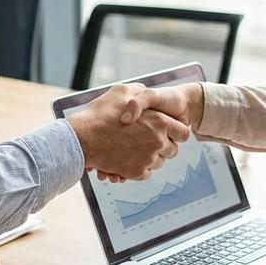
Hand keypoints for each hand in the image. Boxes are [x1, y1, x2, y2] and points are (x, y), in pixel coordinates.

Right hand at [67, 83, 190, 181]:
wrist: (81, 137)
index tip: (168, 133)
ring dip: (150, 158)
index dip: (176, 133)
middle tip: (147, 142)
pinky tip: (126, 160)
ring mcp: (148, 158)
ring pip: (159, 163)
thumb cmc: (100, 113)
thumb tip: (146, 93)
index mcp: (159, 121)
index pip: (183, 133)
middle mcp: (157, 140)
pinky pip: (146, 173)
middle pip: (173, 151)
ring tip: (133, 150)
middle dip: (163, 147)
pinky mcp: (137, 172)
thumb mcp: (122, 91)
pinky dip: (138, 169)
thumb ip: (140, 92)